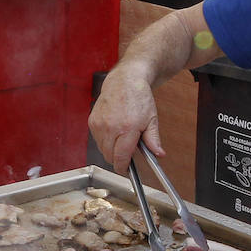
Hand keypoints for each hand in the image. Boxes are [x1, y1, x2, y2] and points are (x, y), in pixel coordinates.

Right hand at [88, 57, 161, 173]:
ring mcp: (99, 124)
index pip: (120, 158)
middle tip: (128, 152)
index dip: (123, 167)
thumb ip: (153, 139)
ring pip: (102, 149)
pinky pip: (97, 140)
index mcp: (127, 128)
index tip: (126, 170)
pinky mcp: (92, 121)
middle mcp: (110, 127)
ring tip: (121, 138)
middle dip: (118, 158)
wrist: (124, 80)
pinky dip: (104, 141)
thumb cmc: (138, 97)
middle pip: (110, 156)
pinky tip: (113, 131)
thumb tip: (159, 154)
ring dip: (111, 149)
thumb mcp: (151, 119)